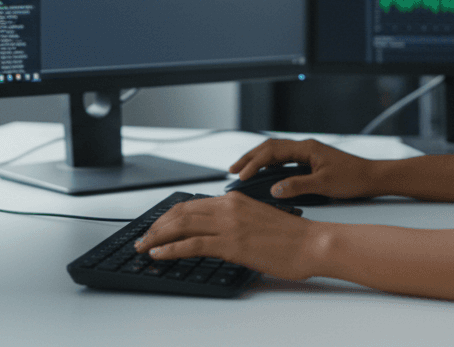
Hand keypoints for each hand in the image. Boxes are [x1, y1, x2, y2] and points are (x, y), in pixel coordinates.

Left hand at [134, 192, 318, 279]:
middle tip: (142, 237)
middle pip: (181, 212)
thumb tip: (216, 232)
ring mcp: (229, 225)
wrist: (312, 243)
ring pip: (181, 226)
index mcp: (234, 199)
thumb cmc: (291, 236)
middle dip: (156, 226)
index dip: (168, 216)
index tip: (156, 226)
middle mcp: (228, 207)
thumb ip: (235, 221)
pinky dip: (170, 249)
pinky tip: (158, 254)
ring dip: (156, 237)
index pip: (191, 204)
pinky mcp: (231, 244)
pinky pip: (191, 244)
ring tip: (142, 246)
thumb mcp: (257, 219)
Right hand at [230, 138, 381, 200]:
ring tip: (243, 171)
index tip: (241, 175)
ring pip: (276, 153)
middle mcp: (305, 147)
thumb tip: (274, 190)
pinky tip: (265, 175)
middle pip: (270, 148)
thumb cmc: (354, 178)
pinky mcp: (311, 162)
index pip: (272, 151)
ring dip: (258, 161)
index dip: (254, 163)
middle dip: (249, 158)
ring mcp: (307, 154)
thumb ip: (297, 186)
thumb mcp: (324, 185)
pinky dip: (270, 166)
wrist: (373, 177)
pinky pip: (284, 160)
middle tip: (232, 169)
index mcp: (306, 148)